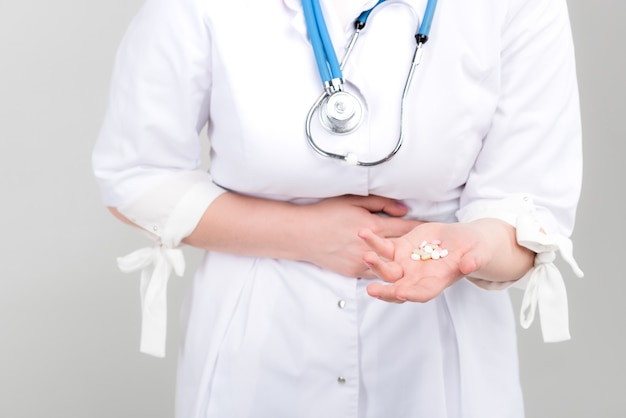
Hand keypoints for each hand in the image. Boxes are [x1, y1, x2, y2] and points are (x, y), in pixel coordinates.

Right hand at [297, 195, 421, 277]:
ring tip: (415, 260)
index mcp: (373, 227)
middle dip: (416, 248)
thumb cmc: (326, 213)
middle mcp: (370, 248)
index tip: (433, 227)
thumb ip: (382, 203)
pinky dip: (384, 270)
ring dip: (402, 262)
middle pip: (402, 249)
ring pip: (391, 266)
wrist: (302, 234)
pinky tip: (392, 267)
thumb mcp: (354, 200)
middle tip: (430, 247)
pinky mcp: (353, 272)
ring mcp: (362, 263)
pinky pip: (375, 273)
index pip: (404, 227)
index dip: (419, 227)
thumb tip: (405, 209)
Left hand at [359, 220, 531, 302]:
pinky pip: (383, 247)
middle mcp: (417, 277)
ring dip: (375, 265)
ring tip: (367, 256)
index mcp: (437, 282)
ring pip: (386, 269)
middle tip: (372, 290)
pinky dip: (373, 242)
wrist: (463, 241)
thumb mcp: (478, 254)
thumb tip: (470, 266)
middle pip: (398, 288)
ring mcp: (406, 264)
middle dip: (385, 291)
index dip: (412, 294)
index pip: (423, 293)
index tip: (401, 294)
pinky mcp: (400, 249)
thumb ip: (474, 260)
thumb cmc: (475, 251)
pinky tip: (363, 233)